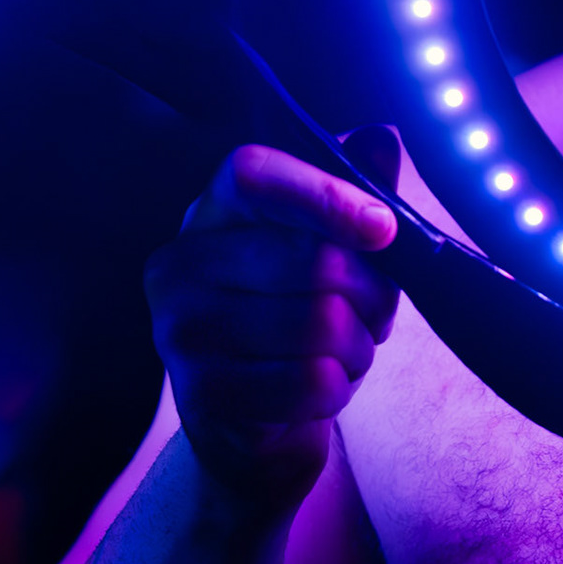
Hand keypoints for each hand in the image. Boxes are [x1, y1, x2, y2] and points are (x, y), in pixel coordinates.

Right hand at [144, 126, 402, 513]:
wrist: (257, 427)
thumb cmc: (302, 320)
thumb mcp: (335, 251)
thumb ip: (356, 194)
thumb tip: (381, 137)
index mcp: (212, 213)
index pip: (254, 175)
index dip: (325, 196)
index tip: (383, 227)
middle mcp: (180, 263)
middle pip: (312, 259)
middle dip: (372, 294)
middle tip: (374, 313)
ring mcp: (179, 330)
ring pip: (320, 325)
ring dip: (359, 346)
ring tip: (346, 352)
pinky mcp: (197, 394)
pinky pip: (309, 382)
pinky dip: (339, 389)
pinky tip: (323, 387)